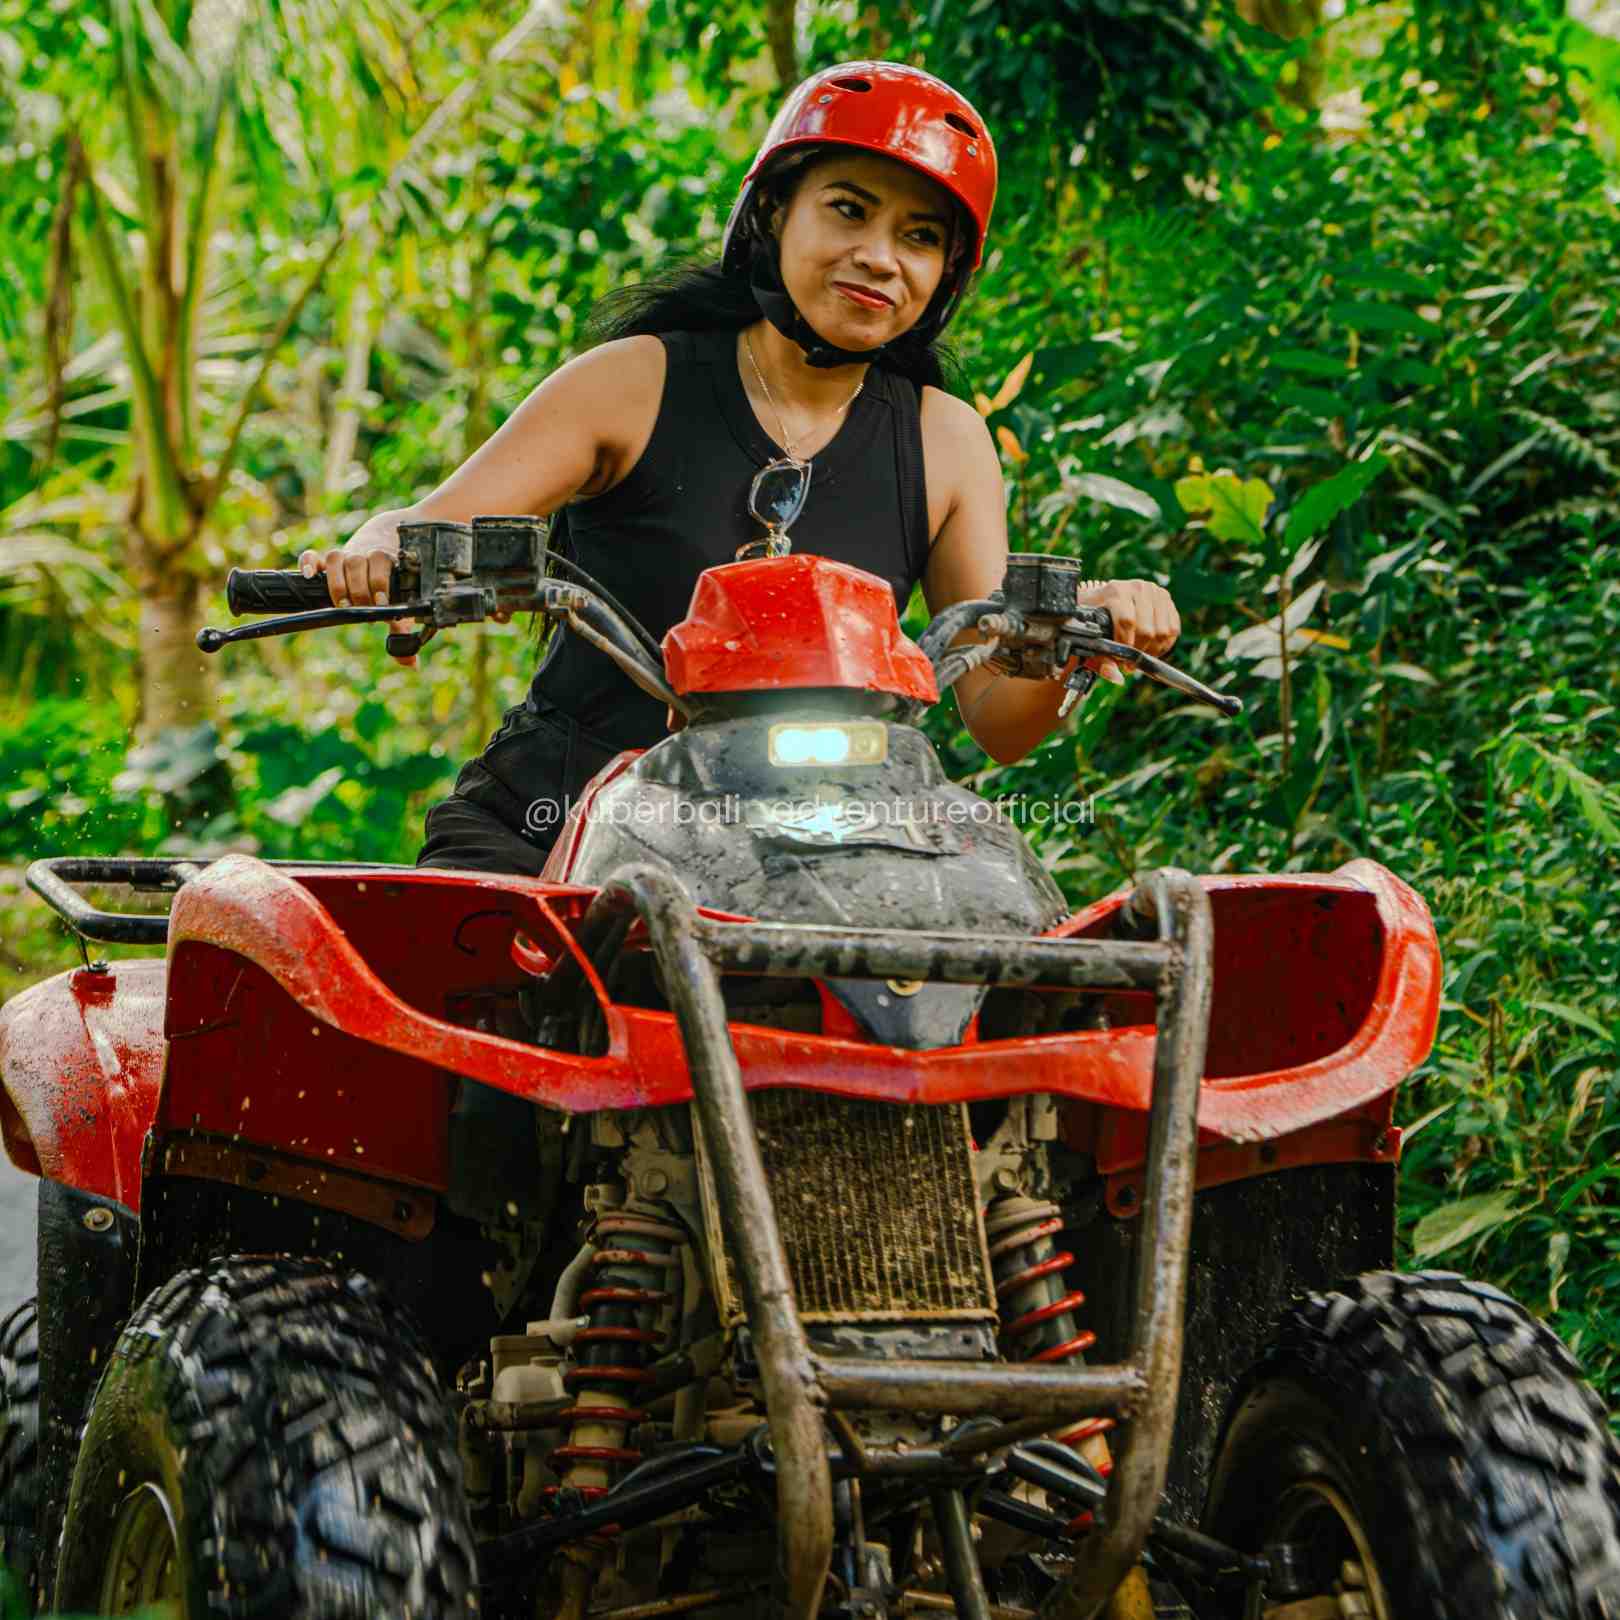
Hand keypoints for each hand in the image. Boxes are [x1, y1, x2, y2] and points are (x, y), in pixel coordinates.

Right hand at [299, 528, 420, 668]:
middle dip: (360, 589)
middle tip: (363, 607)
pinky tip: (310, 576)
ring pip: (336, 557)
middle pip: (357, 563)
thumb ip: (402, 630)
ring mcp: (343, 557)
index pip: (382, 565)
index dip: (380, 583)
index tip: (382, 603)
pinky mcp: (324, 562)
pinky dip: (308, 563)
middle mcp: (363, 556)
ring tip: (343, 603)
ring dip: (338, 582)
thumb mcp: (398, 603)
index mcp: (385, 562)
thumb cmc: (389, 583)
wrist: (383, 541)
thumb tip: (410, 663)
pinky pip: (312, 555)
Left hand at [1076, 578, 1179, 684]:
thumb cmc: (1095, 619)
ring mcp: (1155, 591)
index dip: (1127, 646)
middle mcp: (1137, 587)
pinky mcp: (1166, 598)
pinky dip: (1164, 644)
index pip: (1127, 621)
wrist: (1103, 599)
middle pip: (1147, 629)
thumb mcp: (1091, 636)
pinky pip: (1174, 629)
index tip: (1122, 661)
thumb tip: (1115, 677)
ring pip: (1164, 631)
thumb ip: (1100, 659)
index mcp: (1116, 591)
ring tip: (1140, 655)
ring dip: (1153, 650)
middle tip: (1130, 662)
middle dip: (1140, 652)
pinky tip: (1151, 648)